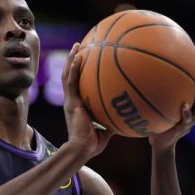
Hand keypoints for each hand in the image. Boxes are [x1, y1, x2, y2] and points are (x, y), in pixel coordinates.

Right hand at [62, 42, 114, 157]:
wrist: (82, 149)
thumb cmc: (92, 144)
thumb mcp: (106, 130)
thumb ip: (112, 121)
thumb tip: (127, 116)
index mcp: (77, 105)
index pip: (76, 85)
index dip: (77, 72)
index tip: (84, 59)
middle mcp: (71, 100)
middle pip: (70, 75)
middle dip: (73, 60)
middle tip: (79, 46)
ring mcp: (70, 101)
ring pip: (67, 75)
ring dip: (71, 59)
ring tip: (77, 45)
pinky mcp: (71, 103)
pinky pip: (71, 82)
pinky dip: (73, 69)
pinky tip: (78, 58)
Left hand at [149, 49, 194, 150]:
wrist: (160, 143)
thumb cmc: (157, 121)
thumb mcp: (156, 103)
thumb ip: (153, 90)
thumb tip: (140, 70)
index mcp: (191, 100)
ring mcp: (192, 118)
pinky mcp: (184, 129)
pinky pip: (187, 120)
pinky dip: (186, 113)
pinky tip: (183, 106)